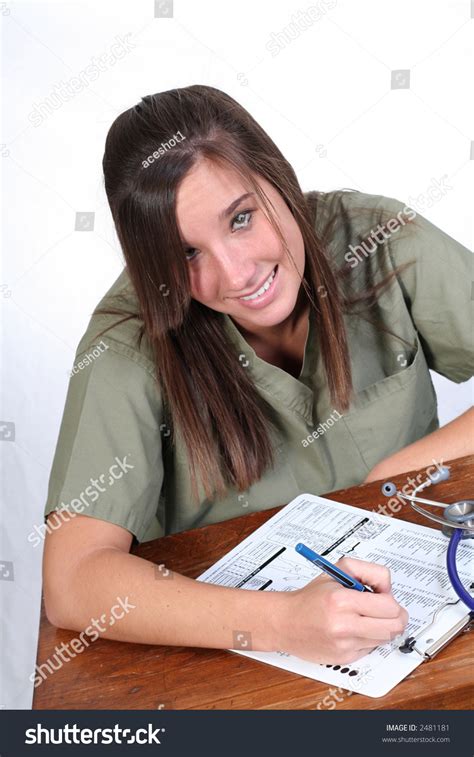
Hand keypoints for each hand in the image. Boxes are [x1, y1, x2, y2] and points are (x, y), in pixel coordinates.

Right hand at [277, 556, 407, 664]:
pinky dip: (368, 638)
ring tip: (366, 617)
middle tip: (385, 609)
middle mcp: (344, 625)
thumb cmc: (309, 599)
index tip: (383, 595)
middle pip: (394, 627)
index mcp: (341, 601)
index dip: (390, 599)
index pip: (389, 606)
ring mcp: (345, 645)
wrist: (285, 622)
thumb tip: (387, 587)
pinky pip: (371, 648)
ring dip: (382, 627)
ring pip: (385, 639)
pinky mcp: (345, 658)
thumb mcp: (336, 572)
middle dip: (395, 616)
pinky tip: (354, 629)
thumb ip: (366, 572)